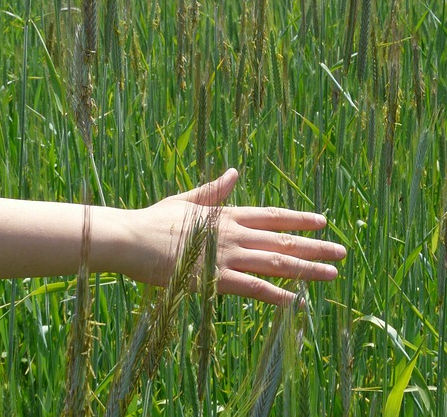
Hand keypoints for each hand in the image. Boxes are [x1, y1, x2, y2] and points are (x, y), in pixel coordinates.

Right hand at [123, 168, 345, 304]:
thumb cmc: (154, 221)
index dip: (299, 219)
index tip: (322, 221)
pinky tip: (298, 301)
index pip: (272, 216)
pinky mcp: (215, 279)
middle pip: (282, 241)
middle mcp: (234, 234)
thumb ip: (214, 190)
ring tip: (332, 273)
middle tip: (342, 251)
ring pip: (276, 264)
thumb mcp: (187, 200)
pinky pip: (254, 289)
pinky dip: (278, 295)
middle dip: (315, 247)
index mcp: (227, 215)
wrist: (130, 238)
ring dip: (306, 269)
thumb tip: (233, 171)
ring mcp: (227, 256)